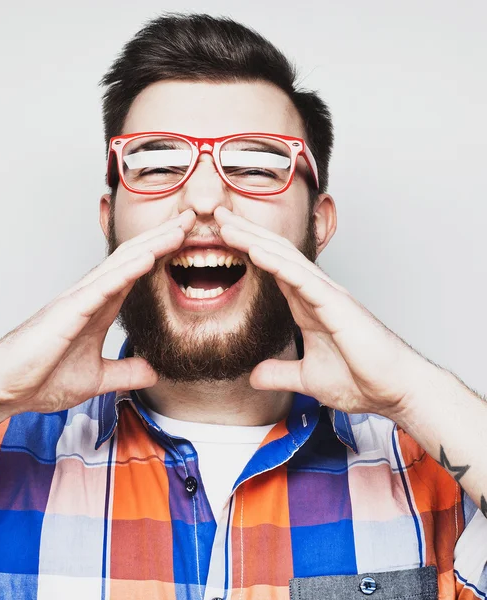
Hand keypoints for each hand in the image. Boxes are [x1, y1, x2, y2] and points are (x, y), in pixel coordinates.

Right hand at [0, 210, 195, 416]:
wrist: (4, 388)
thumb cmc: (40, 377)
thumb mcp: (97, 379)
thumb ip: (125, 372)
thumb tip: (153, 372)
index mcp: (100, 307)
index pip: (137, 272)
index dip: (162, 253)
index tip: (187, 240)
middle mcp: (91, 295)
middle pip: (134, 258)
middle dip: (164, 237)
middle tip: (191, 217)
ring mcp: (79, 300)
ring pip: (122, 264)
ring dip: (153, 245)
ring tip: (180, 228)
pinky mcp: (68, 312)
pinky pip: (102, 287)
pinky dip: (127, 271)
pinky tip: (148, 257)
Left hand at [215, 206, 432, 417]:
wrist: (395, 392)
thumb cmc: (362, 380)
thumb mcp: (307, 379)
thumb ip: (279, 374)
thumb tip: (254, 376)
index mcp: (307, 304)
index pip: (272, 269)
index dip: (248, 250)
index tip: (222, 238)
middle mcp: (316, 292)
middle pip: (275, 254)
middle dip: (245, 234)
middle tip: (218, 216)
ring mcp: (327, 295)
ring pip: (285, 259)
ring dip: (254, 240)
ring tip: (227, 225)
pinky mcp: (337, 305)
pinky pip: (302, 279)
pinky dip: (277, 264)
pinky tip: (255, 250)